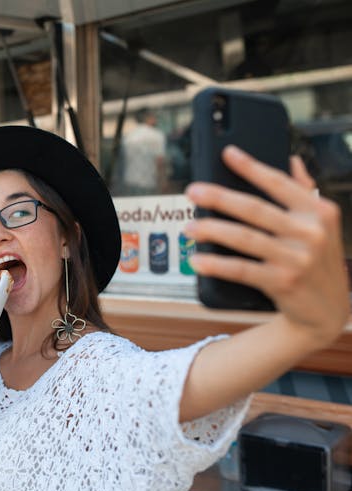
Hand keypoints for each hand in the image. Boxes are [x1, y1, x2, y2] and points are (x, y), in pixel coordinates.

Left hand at [185, 145, 348, 347]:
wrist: (327, 311)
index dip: (251, 167)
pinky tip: (197, 260)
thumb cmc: (317, 261)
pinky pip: (242, 270)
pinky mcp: (283, 282)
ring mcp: (297, 259)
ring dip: (211, 230)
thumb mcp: (322, 225)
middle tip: (192, 191)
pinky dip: (217, 265)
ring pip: (245, 238)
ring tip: (189, 227)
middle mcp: (310, 232)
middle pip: (255, 209)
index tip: (227, 153)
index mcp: (319, 211)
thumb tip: (291, 160)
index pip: (279, 183)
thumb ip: (306, 192)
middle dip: (219, 198)